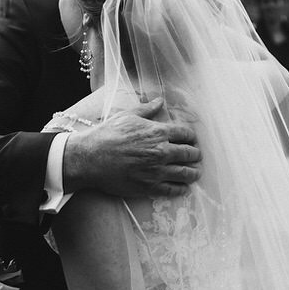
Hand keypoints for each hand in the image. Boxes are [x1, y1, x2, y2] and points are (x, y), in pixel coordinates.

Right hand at [62, 98, 199, 197]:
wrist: (91, 158)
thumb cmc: (107, 135)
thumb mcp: (127, 116)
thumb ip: (147, 109)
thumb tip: (159, 100)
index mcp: (158, 132)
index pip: (185, 134)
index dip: (191, 137)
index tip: (192, 140)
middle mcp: (161, 151)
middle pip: (189, 153)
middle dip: (195, 154)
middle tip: (197, 156)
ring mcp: (157, 171)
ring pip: (185, 173)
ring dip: (193, 172)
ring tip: (196, 172)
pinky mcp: (149, 187)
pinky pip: (172, 189)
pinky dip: (181, 188)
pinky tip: (184, 187)